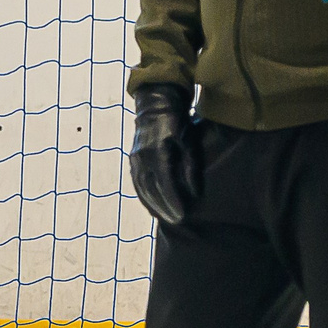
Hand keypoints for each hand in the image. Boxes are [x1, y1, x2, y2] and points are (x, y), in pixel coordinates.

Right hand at [128, 83, 199, 226]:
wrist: (155, 107)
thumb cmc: (178, 124)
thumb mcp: (189, 142)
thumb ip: (191, 168)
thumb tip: (194, 193)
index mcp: (158, 151)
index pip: (165, 182)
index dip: (173, 200)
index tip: (182, 214)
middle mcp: (143, 157)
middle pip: (152, 189)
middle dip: (164, 207)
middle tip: (176, 221)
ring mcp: (135, 158)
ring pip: (142, 188)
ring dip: (153, 205)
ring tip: (166, 218)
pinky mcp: (133, 160)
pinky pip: (137, 183)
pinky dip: (145, 197)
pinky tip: (153, 207)